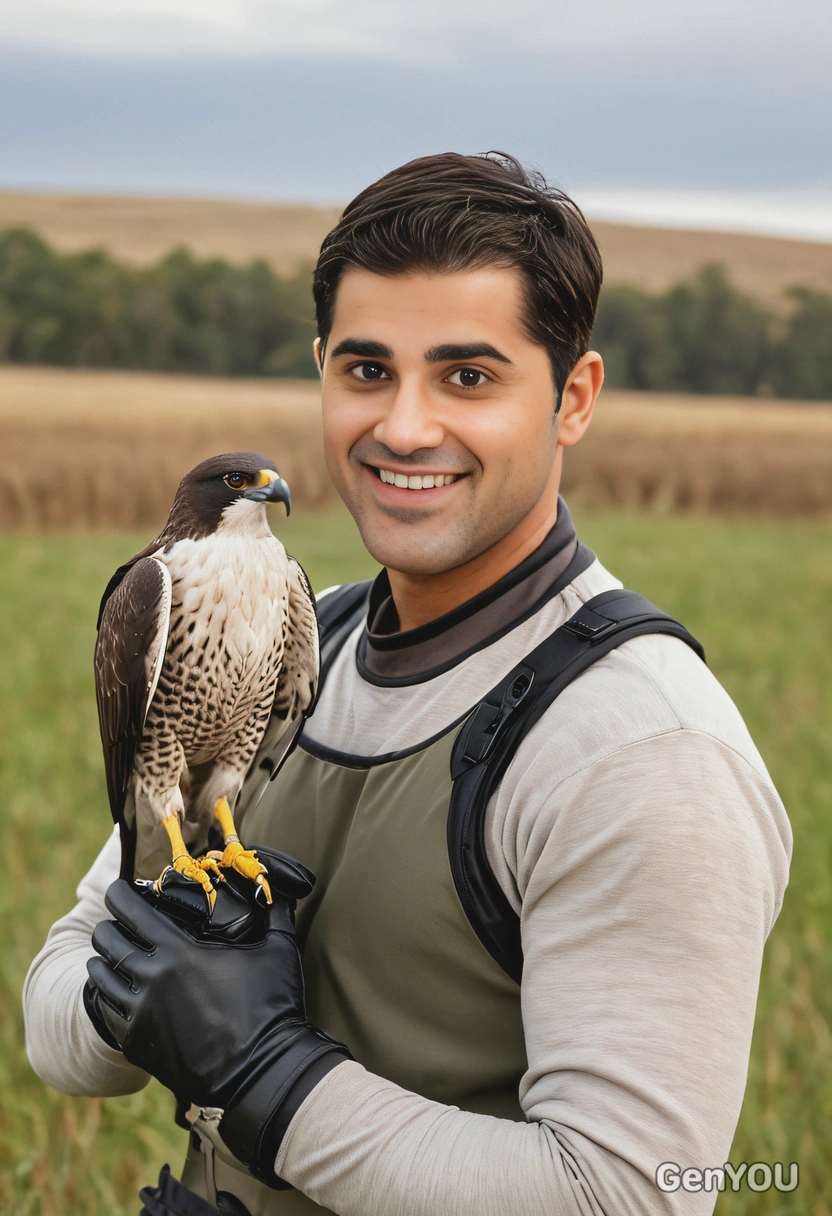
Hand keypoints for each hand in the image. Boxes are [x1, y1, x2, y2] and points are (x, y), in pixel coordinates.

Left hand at [84, 848, 350, 1186]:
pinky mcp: (137, 1045)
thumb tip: (277, 884)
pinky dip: (106, 997)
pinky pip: (107, 1013)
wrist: (263, 1073)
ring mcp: (140, 1016)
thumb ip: (275, 911)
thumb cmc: (272, 1008)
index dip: (119, 896)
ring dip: (103, 963)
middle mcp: (151, 981)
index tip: (117, 888)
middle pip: (108, 943)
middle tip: (116, 924)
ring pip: (101, 979)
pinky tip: (115, 992)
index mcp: (180, 953)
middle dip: (109, 928)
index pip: (132, 913)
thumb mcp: (278, 949)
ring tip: (108, 957)